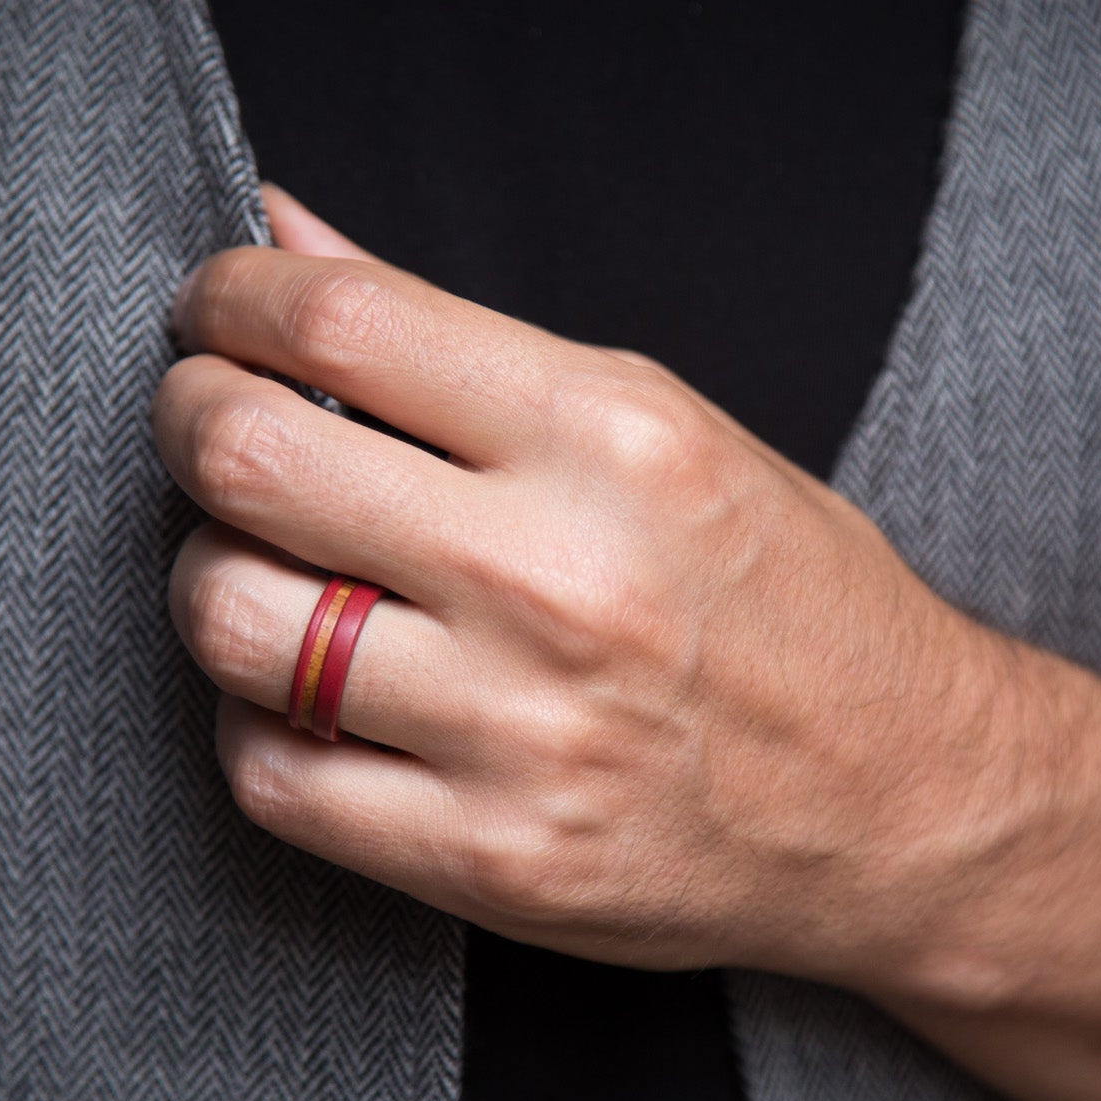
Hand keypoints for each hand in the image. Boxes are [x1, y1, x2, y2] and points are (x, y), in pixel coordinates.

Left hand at [149, 184, 1008, 983]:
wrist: (906, 797)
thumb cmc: (800, 610)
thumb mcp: (678, 436)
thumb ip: (475, 350)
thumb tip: (299, 244)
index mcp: (616, 441)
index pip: (340, 323)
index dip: (231, 304)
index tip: (218, 320)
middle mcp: (561, 579)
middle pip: (250, 460)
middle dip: (193, 421)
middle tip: (215, 429)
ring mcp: (524, 731)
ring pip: (233, 625)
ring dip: (213, 579)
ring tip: (270, 575)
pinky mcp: (497, 857)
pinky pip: (274, 775)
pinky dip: (260, 724)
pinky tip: (316, 703)